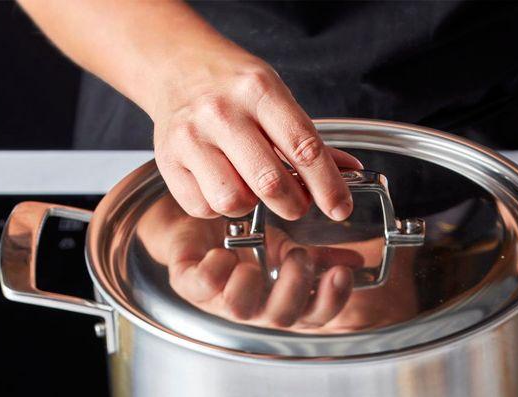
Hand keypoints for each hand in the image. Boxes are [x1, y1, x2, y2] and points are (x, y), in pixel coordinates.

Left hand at [138, 195, 363, 327]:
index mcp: (283, 294)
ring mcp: (222, 297)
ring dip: (252, 287)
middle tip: (298, 256)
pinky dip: (215, 271)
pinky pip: (202, 288)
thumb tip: (352, 224)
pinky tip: (223, 251)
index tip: (342, 274)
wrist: (194, 218)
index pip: (316, 314)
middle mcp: (256, 302)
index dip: (331, 300)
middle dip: (293, 289)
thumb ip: (321, 230)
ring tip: (255, 262)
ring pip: (240, 310)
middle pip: (282, 319)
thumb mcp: (288, 228)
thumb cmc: (244, 228)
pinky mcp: (191, 282)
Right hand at [152, 45, 361, 222]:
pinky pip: (204, 207)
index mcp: (259, 91)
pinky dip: (219, 207)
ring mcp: (191, 137)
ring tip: (249, 187)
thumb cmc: (232, 88)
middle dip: (294, 204)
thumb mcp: (275, 98)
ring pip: (234, 202)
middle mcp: (222, 112)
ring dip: (250, 206)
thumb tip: (349, 172)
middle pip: (270, 183)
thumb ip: (308, 140)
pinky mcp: (168, 162)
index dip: (327, 185)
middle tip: (296, 202)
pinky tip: (221, 184)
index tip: (339, 208)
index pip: (303, 147)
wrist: (176, 66)